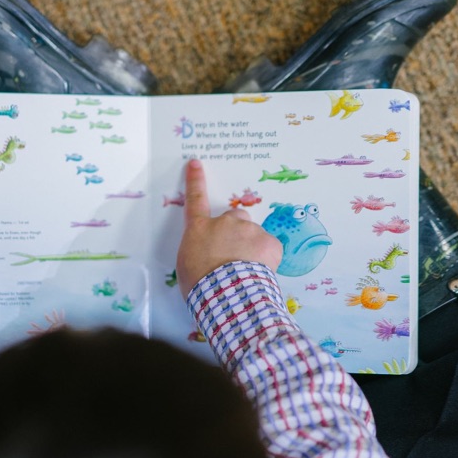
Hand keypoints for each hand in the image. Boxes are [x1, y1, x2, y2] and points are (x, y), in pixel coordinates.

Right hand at [176, 159, 281, 297]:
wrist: (225, 293)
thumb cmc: (200, 284)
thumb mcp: (188, 265)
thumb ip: (199, 250)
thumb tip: (208, 253)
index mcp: (200, 229)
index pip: (195, 199)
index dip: (196, 180)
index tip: (196, 163)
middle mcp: (225, 223)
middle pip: (235, 217)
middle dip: (236, 230)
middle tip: (234, 253)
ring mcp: (249, 230)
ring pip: (254, 234)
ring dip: (252, 247)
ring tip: (246, 271)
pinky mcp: (269, 242)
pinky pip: (270, 248)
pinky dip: (267, 259)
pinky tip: (259, 272)